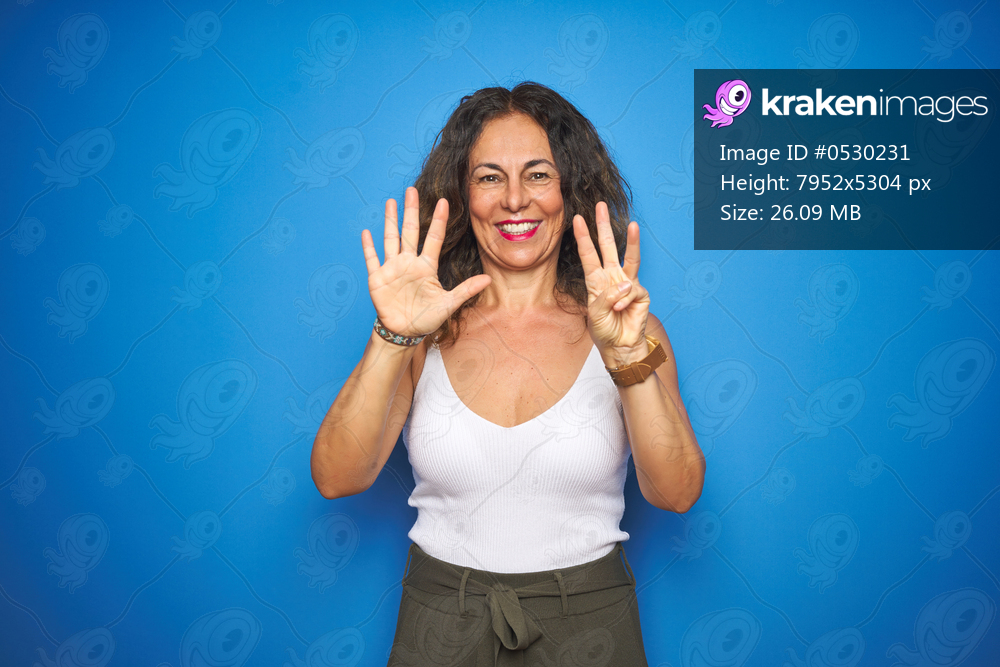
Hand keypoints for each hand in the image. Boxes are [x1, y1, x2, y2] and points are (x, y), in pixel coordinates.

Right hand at [361, 187, 491, 336]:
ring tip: (391, 202)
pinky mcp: (378, 278)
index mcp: (426, 267)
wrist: (405, 332)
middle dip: (410, 211)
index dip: (438, 221)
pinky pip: (372, 259)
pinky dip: (369, 247)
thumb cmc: (426, 318)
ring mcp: (392, 269)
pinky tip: (366, 232)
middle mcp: (409, 263)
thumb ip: (466, 290)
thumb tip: (489, 280)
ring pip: (390, 239)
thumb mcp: (449, 304)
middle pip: (409, 232)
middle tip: (412, 190)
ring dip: (390, 221)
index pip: (433, 239)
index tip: (444, 202)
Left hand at [573, 202, 649, 364]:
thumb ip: (605, 298)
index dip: (582, 237)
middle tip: (601, 206)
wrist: (619, 346)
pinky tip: (620, 310)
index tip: (576, 219)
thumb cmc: (604, 330)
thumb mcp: (594, 313)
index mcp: (595, 280)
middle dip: (604, 226)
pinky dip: (623, 301)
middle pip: (608, 246)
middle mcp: (611, 277)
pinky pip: (631, 290)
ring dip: (632, 240)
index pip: (588, 254)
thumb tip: (624, 285)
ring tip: (634, 224)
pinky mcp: (641, 293)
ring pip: (630, 257)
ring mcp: (627, 283)